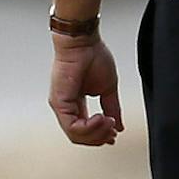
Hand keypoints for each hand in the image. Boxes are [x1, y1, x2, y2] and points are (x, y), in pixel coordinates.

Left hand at [50, 33, 123, 147]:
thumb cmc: (92, 56)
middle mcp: (66, 106)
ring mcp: (61, 105)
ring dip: (96, 133)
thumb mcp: (107, 88)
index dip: (100, 136)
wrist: (83, 41)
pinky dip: (89, 127)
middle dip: (99, 138)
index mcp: (76, 104)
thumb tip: (118, 126)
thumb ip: (112, 108)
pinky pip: (72, 126)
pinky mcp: (59, 102)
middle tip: (113, 131)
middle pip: (80, 137)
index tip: (114, 134)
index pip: (85, 130)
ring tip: (108, 122)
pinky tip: (101, 118)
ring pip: (75, 135)